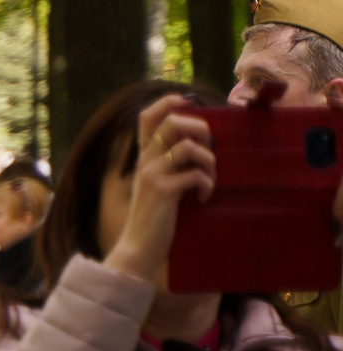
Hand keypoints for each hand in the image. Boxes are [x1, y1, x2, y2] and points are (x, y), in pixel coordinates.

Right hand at [105, 96, 215, 283]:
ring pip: (190, 147)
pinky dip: (208, 185)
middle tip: (210, 150)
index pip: (147, 116)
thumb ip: (170, 164)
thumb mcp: (157, 184)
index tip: (189, 104)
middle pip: (174, 122)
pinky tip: (205, 197)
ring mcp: (152, 175)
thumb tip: (200, 145)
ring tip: (210, 179)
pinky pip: (196, 175)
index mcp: (143, 157)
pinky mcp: (163, 191)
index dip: (169, 102)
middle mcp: (145, 161)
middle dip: (202, 129)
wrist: (139, 248)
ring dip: (210, 161)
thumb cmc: (154, 218)